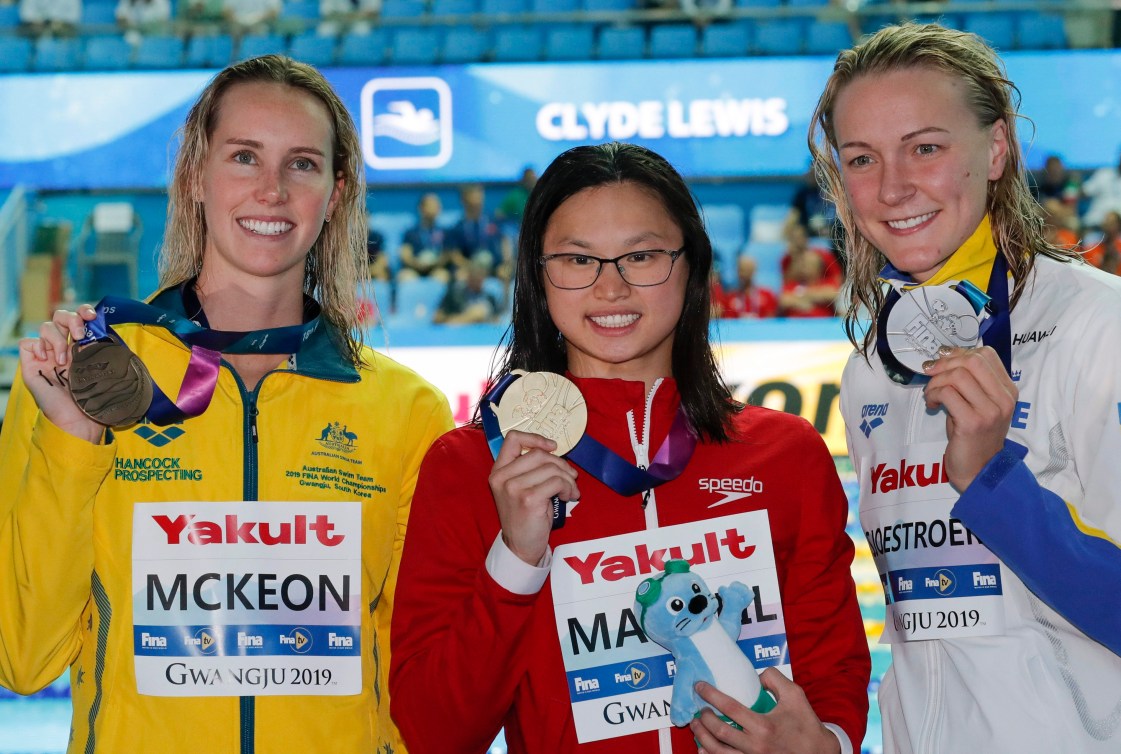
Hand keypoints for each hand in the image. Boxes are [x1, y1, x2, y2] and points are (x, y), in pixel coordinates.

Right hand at [18, 304, 103, 442]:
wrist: (79, 418)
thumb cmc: (94, 398)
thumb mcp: (103, 370)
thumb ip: (103, 351)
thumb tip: (109, 332)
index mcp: (82, 346)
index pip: (79, 317)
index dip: (83, 311)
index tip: (92, 316)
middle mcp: (64, 347)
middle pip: (60, 315)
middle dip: (71, 320)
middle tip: (79, 335)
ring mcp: (47, 354)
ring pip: (45, 326)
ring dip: (56, 340)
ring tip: (64, 360)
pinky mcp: (32, 364)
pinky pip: (28, 343)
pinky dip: (37, 346)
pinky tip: (46, 359)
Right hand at [487, 429, 578, 565]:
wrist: (520, 546)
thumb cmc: (524, 516)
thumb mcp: (520, 488)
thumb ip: (530, 469)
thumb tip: (555, 454)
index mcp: (498, 471)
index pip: (513, 439)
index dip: (535, 438)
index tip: (552, 447)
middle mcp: (502, 477)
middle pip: (538, 454)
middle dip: (560, 464)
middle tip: (571, 477)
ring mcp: (513, 488)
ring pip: (551, 468)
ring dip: (568, 478)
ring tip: (571, 490)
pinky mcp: (528, 499)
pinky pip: (556, 482)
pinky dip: (568, 488)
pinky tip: (568, 496)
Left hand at [690, 670, 839, 753]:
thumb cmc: (807, 725)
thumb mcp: (795, 695)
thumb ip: (774, 679)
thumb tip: (756, 676)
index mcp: (764, 726)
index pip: (729, 708)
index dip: (711, 695)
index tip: (699, 687)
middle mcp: (756, 746)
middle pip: (719, 732)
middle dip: (703, 718)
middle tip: (699, 709)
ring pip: (718, 751)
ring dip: (702, 738)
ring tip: (696, 726)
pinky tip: (703, 748)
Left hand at [921, 345, 1016, 491]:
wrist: (978, 470)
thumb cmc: (973, 436)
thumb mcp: (977, 404)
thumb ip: (970, 382)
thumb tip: (944, 357)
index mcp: (1008, 390)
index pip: (986, 354)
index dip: (959, 353)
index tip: (942, 363)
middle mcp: (1004, 398)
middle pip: (973, 360)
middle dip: (945, 363)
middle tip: (931, 375)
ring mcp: (990, 411)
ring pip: (958, 375)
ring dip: (936, 381)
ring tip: (931, 395)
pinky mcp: (973, 422)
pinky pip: (947, 393)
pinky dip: (933, 395)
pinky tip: (932, 405)